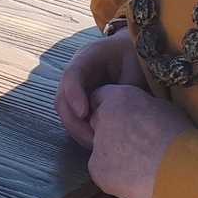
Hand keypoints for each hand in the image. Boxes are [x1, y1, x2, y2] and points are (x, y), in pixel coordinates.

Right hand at [55, 31, 147, 147]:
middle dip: (73, 121)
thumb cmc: (135, 56)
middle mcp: (78, 72)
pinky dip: (83, 130)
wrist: (135, 53)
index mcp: (89, 55)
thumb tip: (122, 113)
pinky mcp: (82, 100)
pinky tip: (97, 140)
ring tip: (96, 144)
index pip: (72, 74)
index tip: (83, 113)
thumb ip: (127, 87)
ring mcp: (77, 87)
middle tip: (91, 139)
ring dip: (77, 129)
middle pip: (62, 97)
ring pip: (66, 111)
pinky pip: (76, 117)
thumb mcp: (135, 66)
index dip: (73, 94)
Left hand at [87, 83, 192, 197]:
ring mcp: (98, 143)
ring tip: (138, 164)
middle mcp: (104, 116)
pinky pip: (100, 171)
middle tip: (130, 145)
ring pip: (98, 149)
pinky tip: (134, 178)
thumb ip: (142, 106)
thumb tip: (140, 111)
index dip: (109, 109)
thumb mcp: (164, 108)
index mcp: (120, 97)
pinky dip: (113, 176)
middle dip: (107, 132)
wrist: (181, 169)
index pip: (99, 96)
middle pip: (96, 122)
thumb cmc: (180, 138)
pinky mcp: (96, 168)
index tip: (119, 119)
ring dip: (111, 155)